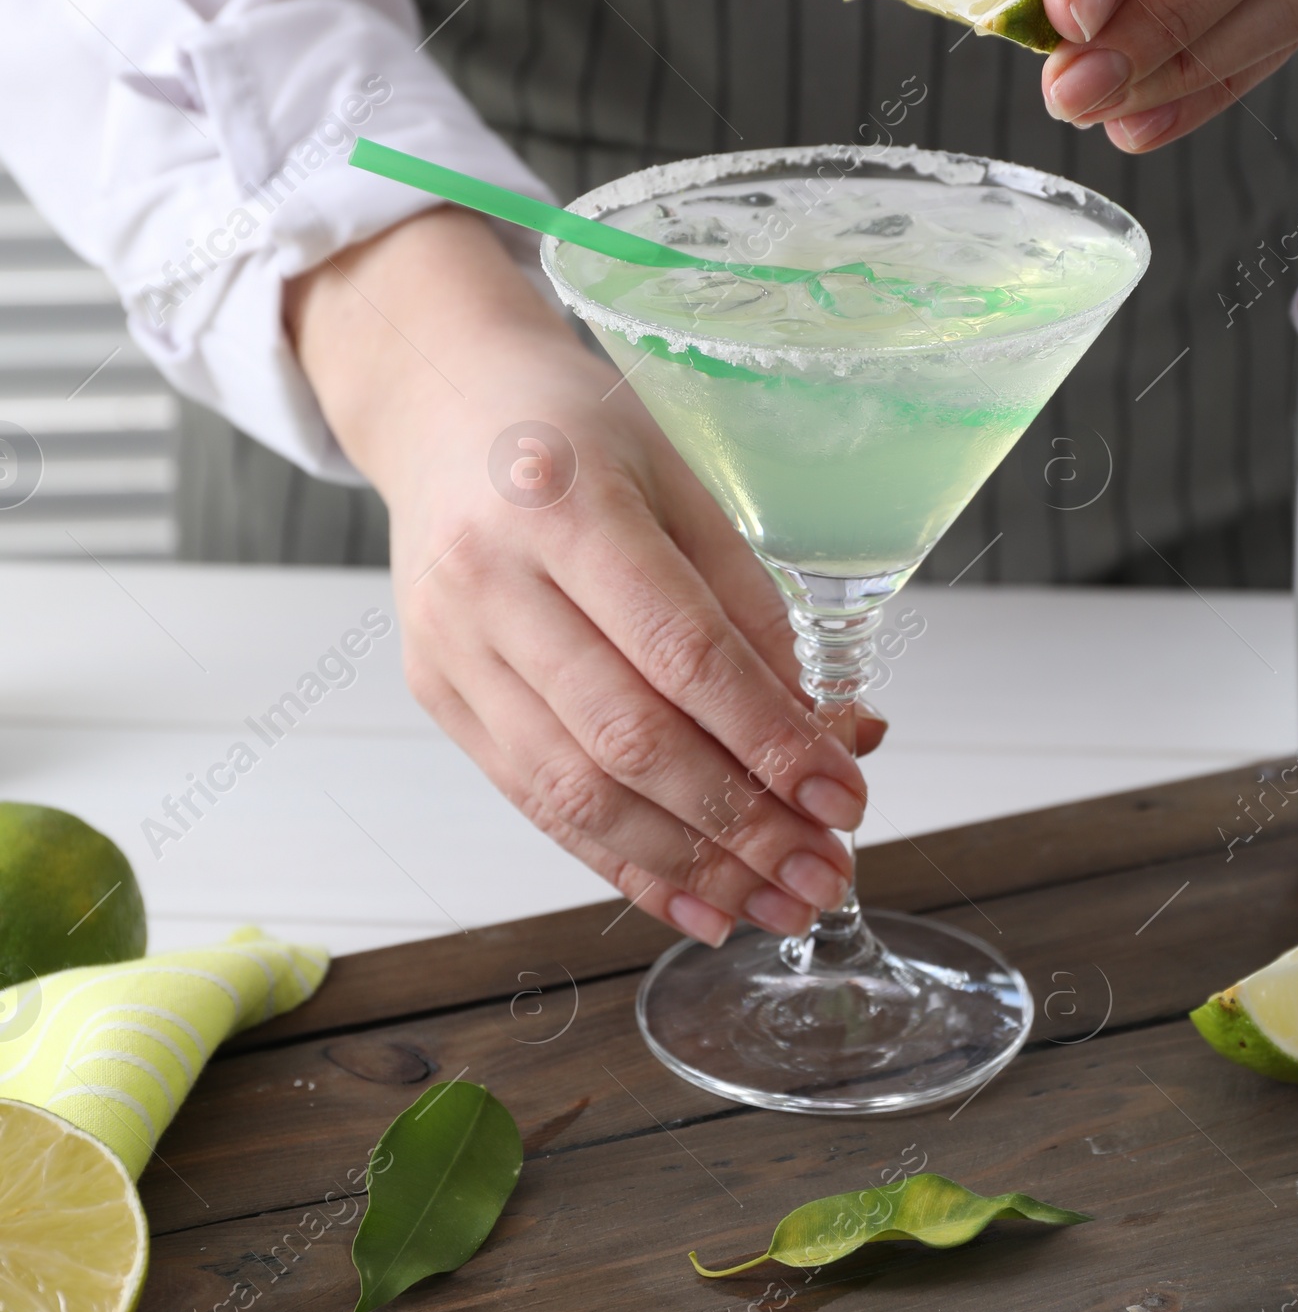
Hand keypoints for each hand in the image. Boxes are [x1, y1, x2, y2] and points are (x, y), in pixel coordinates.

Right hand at [288, 208, 883, 944]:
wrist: (442, 407)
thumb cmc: (580, 436)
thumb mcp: (685, 483)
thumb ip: (754, 610)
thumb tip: (836, 735)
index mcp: (564, 501)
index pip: (682, 652)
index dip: (769, 738)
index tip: (844, 797)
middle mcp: (491, 580)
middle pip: (628, 738)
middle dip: (742, 825)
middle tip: (826, 872)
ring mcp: (451, 646)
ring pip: (576, 793)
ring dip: (692, 867)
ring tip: (780, 903)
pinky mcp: (438, 695)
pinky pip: (537, 807)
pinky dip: (626, 866)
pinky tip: (699, 904)